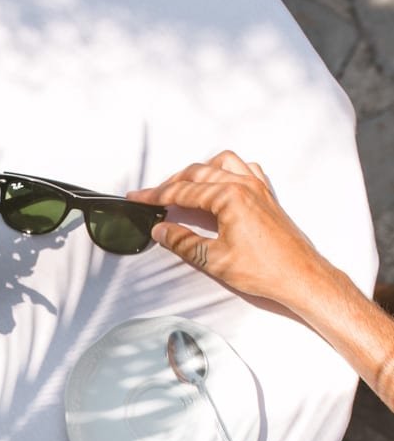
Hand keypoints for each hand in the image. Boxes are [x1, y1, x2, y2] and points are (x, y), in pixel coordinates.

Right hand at [129, 149, 321, 308]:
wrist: (301, 277)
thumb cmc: (265, 270)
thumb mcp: (213, 259)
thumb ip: (183, 242)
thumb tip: (162, 230)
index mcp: (230, 196)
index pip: (183, 191)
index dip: (156, 195)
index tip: (139, 198)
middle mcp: (245, 185)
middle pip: (199, 172)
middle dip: (172, 182)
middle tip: (153, 195)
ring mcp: (259, 188)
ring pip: (222, 163)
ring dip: (200, 171)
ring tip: (184, 185)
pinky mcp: (267, 196)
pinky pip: (246, 170)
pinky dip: (227, 171)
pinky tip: (220, 184)